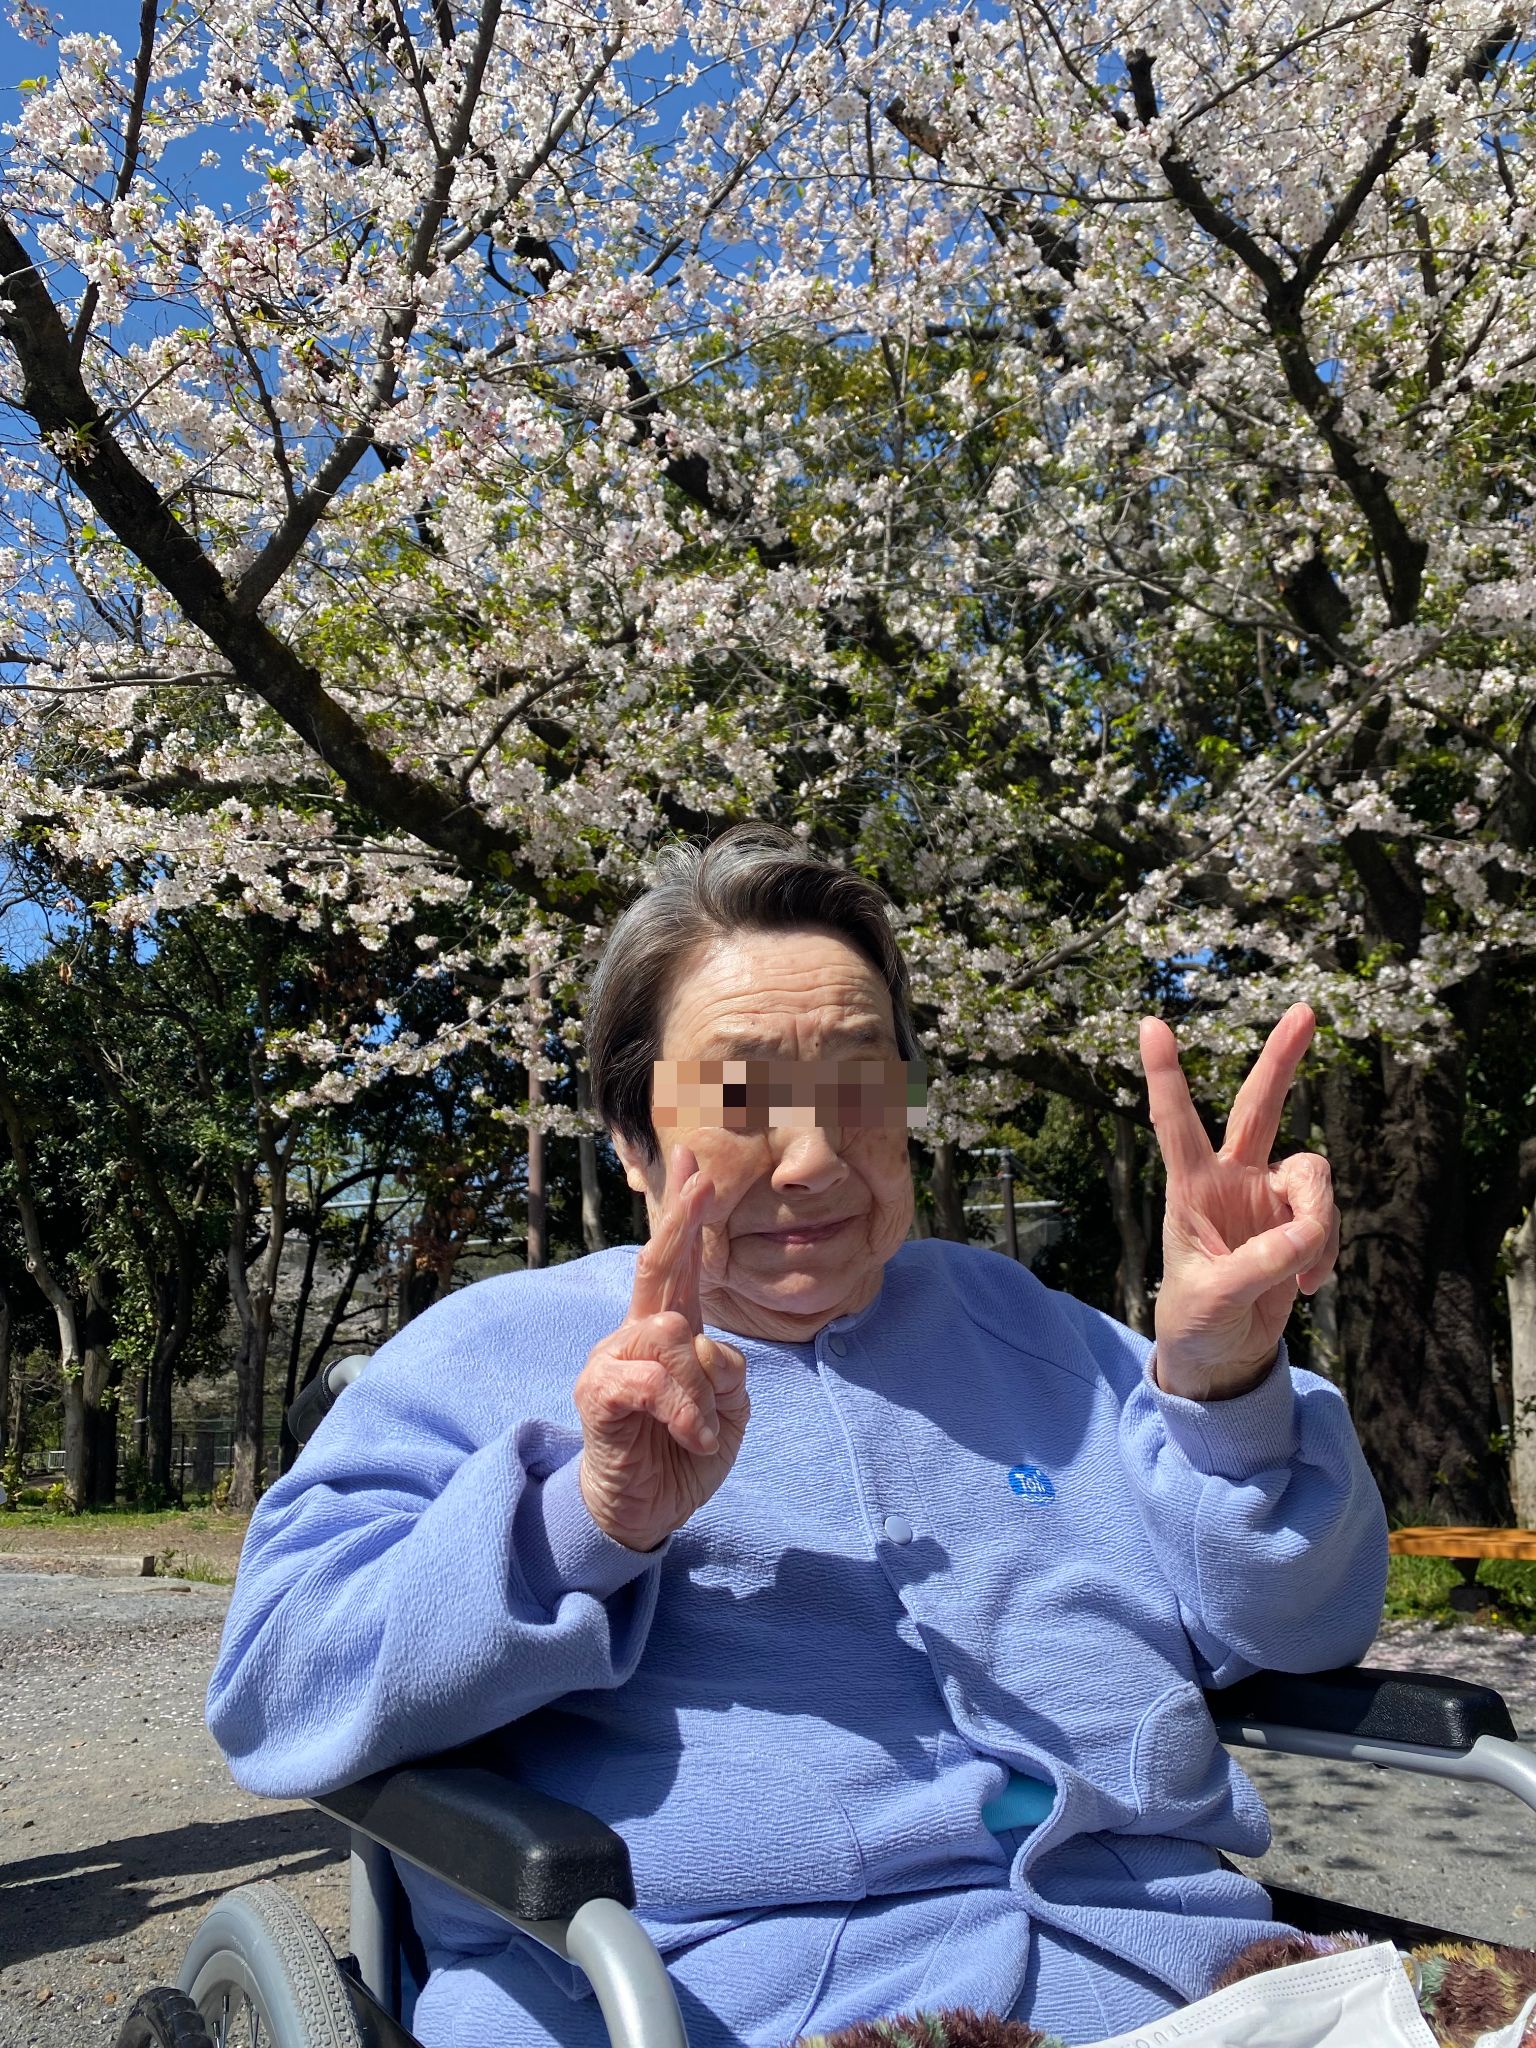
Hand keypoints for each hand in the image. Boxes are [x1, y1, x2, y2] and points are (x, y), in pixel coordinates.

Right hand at [574, 1147, 749, 1550]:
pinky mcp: (599, 1393)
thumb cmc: (682, 1454)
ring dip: (703, 1389)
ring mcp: (613, 1360)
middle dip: (682, 1218)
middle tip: (702, 1173)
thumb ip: (727, 1373)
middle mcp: (637, 1334)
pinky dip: (685, 1410)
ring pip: (673, 1334)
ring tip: (703, 1432)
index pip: (679, 1264)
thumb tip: (709, 1346)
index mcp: (671, 1332)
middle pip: (657, 1264)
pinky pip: (651, 1379)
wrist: (640, 1513)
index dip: (687, 1214)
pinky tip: (691, 1436)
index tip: (696, 1162)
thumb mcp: (727, 1413)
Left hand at [1140, 1004, 1337, 1401]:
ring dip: (1319, 1225)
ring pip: (1314, 1178)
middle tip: (1306, 1010)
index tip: (1151, 1024)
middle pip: (1261, 1107)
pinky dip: (1326, 1252)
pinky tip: (1306, 1286)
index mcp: (1191, 1190)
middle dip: (1282, 1059)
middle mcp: (1232, 1181)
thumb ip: (1256, 1266)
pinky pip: (1329, 1218)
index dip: (1165, 1075)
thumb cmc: (1196, 1320)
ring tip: (1298, 1276)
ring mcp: (1268, 1198)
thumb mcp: (1213, 1298)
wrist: (1221, 1355)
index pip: (1175, 1124)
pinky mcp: (1298, 1222)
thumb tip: (1304, 1238)